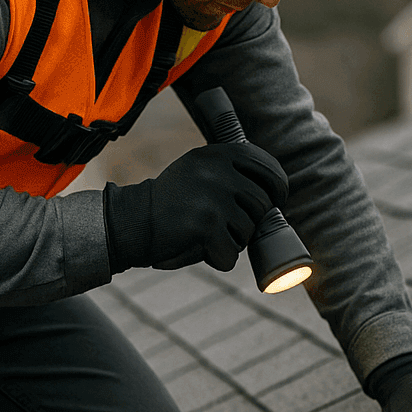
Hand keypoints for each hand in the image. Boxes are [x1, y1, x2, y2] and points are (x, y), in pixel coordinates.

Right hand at [105, 142, 288, 272]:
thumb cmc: (172, 201)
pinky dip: (218, 258)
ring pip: (248, 232)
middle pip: (262, 205)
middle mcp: (218, 171)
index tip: (276, 199)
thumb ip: (233, 171)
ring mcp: (214, 198)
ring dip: (231, 240)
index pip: (269, 168)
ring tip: (203, 232)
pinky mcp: (206, 226)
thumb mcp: (200, 169)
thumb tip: (277, 189)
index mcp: (219, 154)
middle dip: (249, 221)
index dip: (278, 188)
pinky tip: (198, 247)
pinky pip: (231, 254)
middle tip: (225, 224)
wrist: (132, 220)